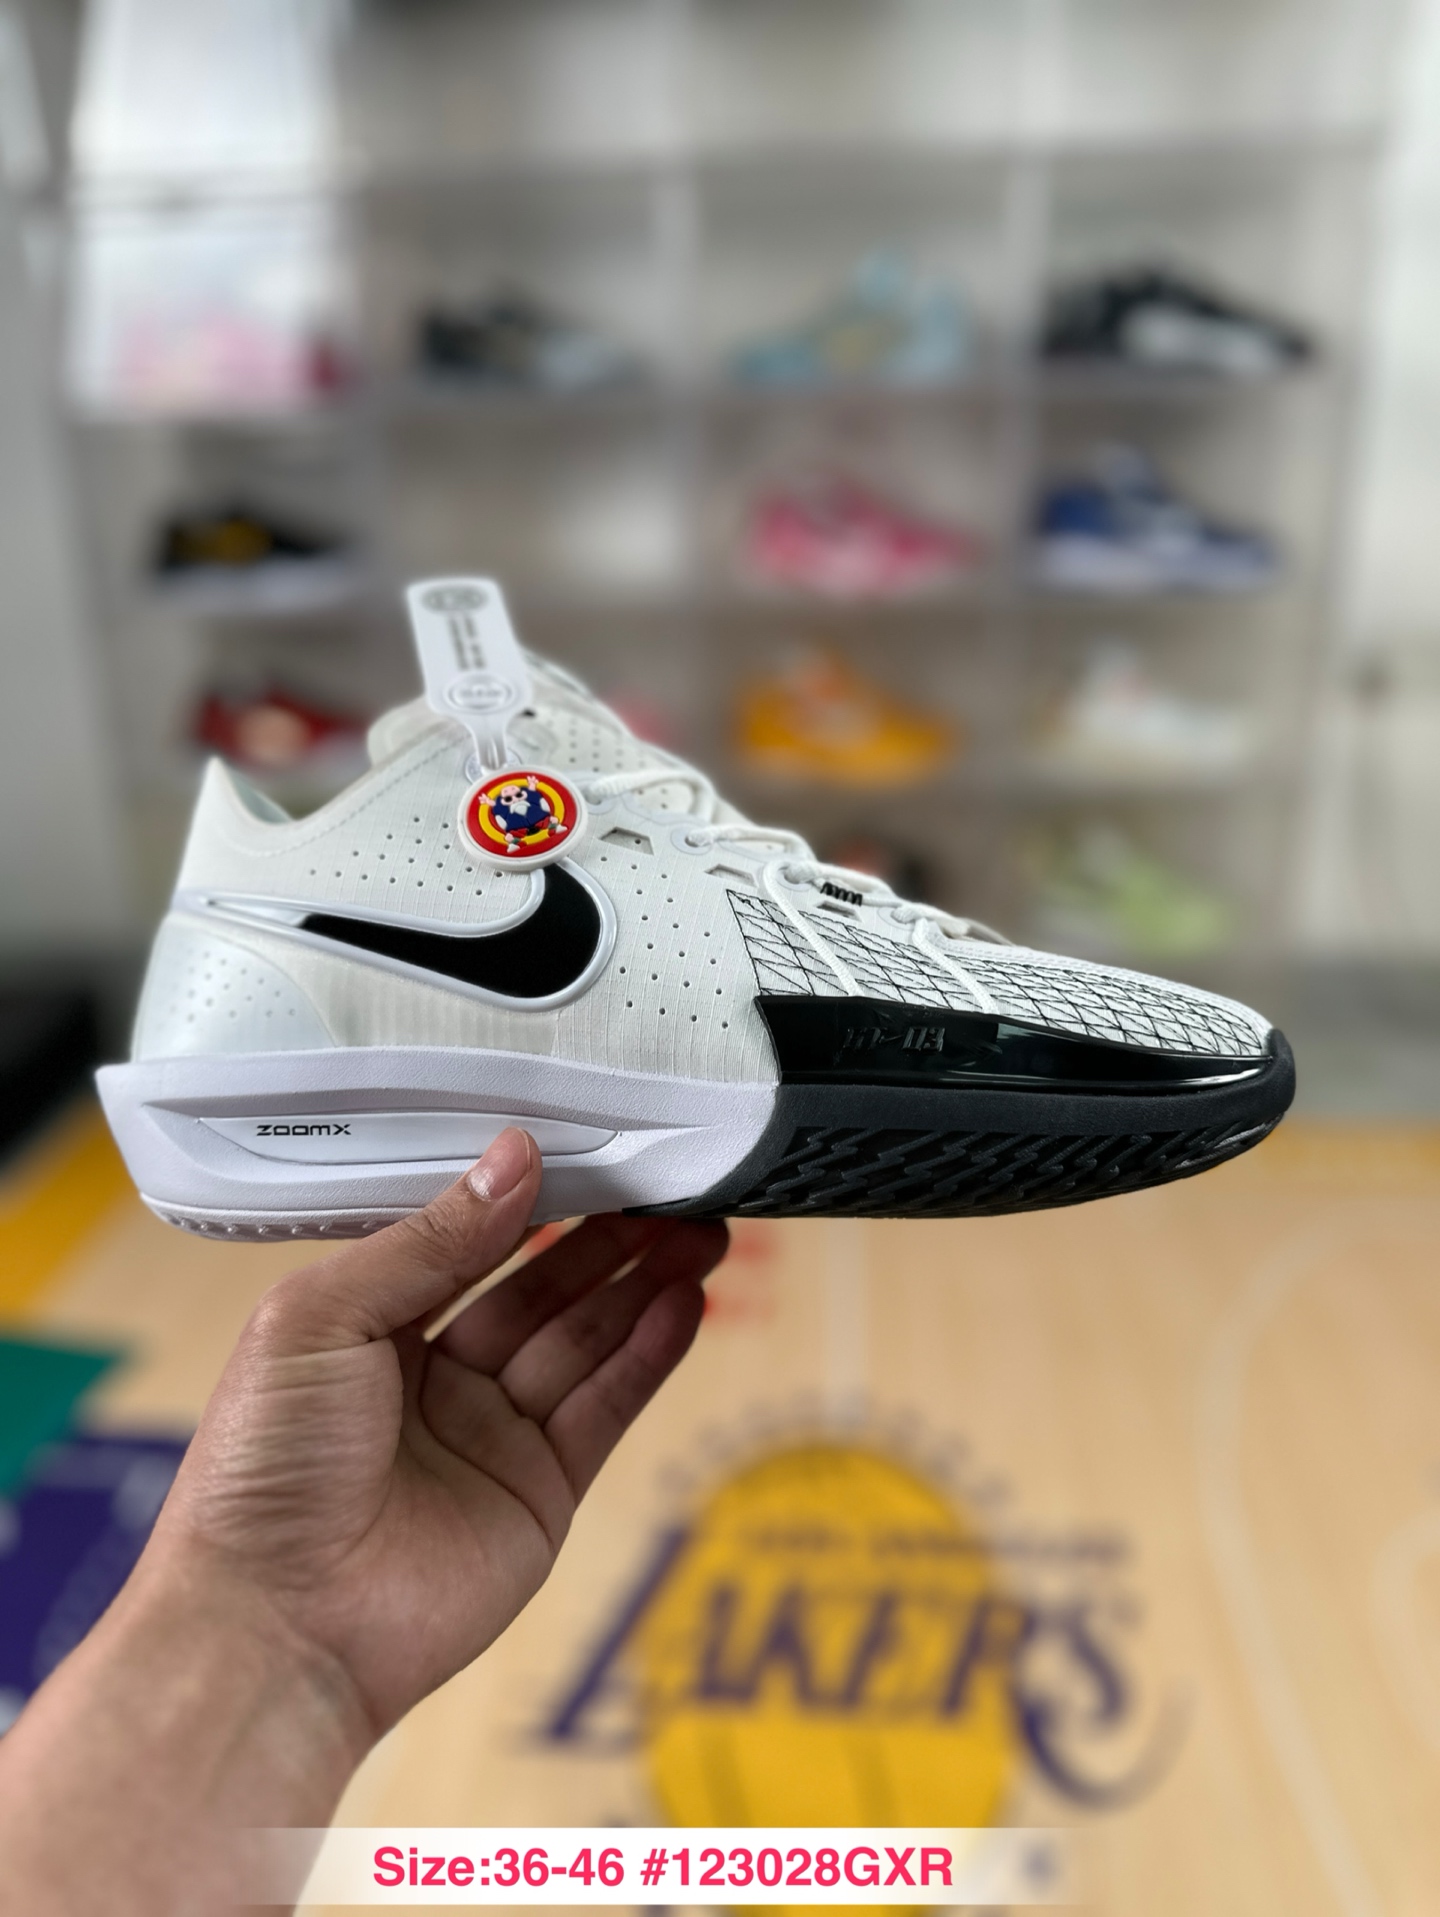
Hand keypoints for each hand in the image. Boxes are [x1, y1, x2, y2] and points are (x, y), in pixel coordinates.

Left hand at [148, 1129, 726, 1736]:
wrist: (276, 1627)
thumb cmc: (262, 1470)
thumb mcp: (324, 1318)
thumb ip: (428, 1240)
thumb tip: (512, 1158)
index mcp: (366, 1327)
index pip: (464, 1243)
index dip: (525, 1199)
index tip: (585, 1150)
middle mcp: (433, 1378)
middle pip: (539, 1287)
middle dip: (605, 1236)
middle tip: (668, 1185)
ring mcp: (490, 1436)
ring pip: (584, 1339)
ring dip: (642, 1284)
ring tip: (701, 1229)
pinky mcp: (539, 1493)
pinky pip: (605, 1407)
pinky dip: (648, 1354)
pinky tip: (683, 1301)